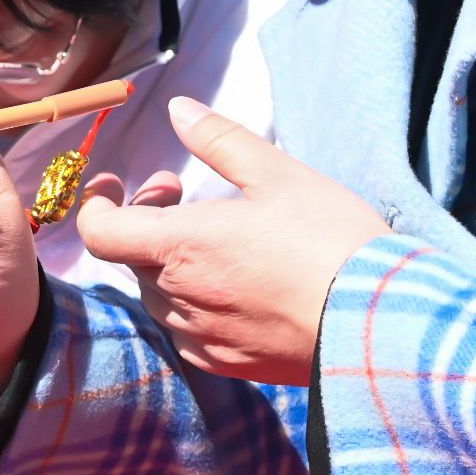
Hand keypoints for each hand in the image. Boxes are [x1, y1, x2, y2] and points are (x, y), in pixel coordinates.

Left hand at [71, 98, 387, 385]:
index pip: (99, 232)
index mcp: (179, 247)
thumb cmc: (331, 241)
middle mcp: (178, 298)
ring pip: (160, 295)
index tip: (115, 183)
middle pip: (132, 258)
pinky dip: (195, 301)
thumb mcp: (278, 175)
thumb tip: (177, 109)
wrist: (379, 323)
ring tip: (217, 238)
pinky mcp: (227, 365)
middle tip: (184, 193)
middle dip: (147, 220)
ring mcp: (200, 337)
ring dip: (170, 262)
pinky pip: (188, 330)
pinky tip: (236, 284)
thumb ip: (219, 140)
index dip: (96, 204)